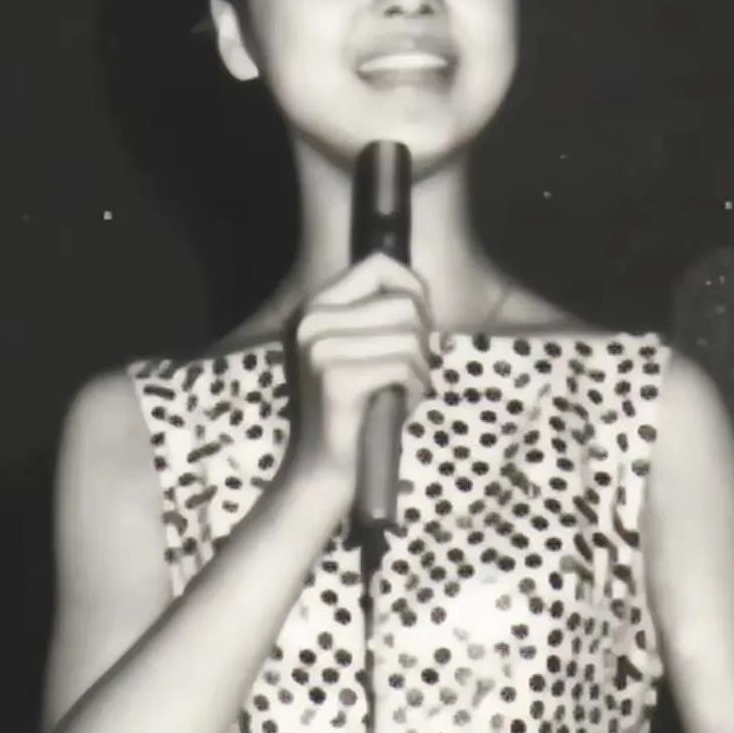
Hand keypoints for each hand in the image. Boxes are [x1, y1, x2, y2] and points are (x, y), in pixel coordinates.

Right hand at [289, 252, 432, 491]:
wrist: (326, 468)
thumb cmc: (359, 406)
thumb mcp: (363, 348)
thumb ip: (383, 313)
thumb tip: (420, 291)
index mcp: (316, 306)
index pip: (379, 264)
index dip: (412, 288)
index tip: (416, 324)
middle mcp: (312, 320)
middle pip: (404, 303)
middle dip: (421, 339)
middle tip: (407, 369)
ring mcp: (321, 349)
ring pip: (409, 337)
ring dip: (419, 369)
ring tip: (399, 390)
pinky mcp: (338, 379)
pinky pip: (405, 367)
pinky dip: (414, 388)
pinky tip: (397, 405)